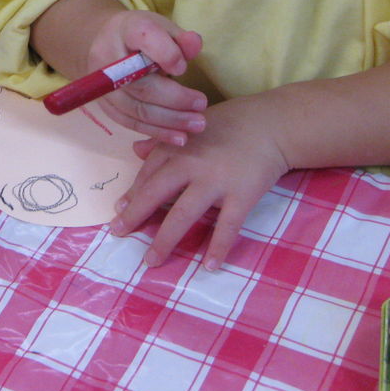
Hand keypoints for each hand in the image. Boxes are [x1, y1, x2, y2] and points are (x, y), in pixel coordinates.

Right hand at [90, 9, 205, 144]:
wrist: (108, 44)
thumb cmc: (143, 37)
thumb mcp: (163, 29)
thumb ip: (181, 39)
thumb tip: (195, 44)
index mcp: (126, 29)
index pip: (145, 39)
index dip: (167, 55)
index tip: (184, 69)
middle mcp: (108, 58)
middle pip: (140, 84)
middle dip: (175, 99)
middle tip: (201, 106)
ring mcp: (102, 85)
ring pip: (136, 109)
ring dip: (169, 121)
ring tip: (196, 124)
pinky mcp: (105, 105)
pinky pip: (130, 123)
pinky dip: (156, 132)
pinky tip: (178, 137)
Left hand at [110, 93, 289, 270]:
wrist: (272, 124)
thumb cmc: (229, 124)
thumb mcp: (192, 126)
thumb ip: (164, 140)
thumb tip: (135, 150)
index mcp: (178, 146)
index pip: (148, 173)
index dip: (132, 194)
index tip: (118, 211)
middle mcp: (192, 164)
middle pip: (156, 194)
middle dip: (135, 215)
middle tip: (117, 234)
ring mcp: (216, 181)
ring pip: (183, 214)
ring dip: (165, 240)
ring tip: (151, 261)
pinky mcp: (242, 195)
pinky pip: (227, 226)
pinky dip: (218, 247)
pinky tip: (209, 266)